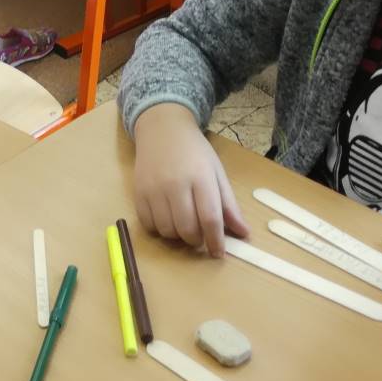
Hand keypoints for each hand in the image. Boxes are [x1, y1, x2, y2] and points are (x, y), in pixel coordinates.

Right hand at [133, 104, 248, 256]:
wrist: (162, 128)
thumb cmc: (194, 151)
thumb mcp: (216, 172)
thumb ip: (229, 204)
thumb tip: (243, 234)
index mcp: (201, 178)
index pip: (210, 219)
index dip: (216, 241)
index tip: (218, 252)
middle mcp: (176, 184)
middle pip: (187, 229)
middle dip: (196, 240)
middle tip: (200, 235)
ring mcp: (154, 189)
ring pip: (167, 231)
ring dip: (178, 236)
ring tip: (183, 224)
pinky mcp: (138, 193)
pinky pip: (148, 225)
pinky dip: (159, 229)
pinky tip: (166, 218)